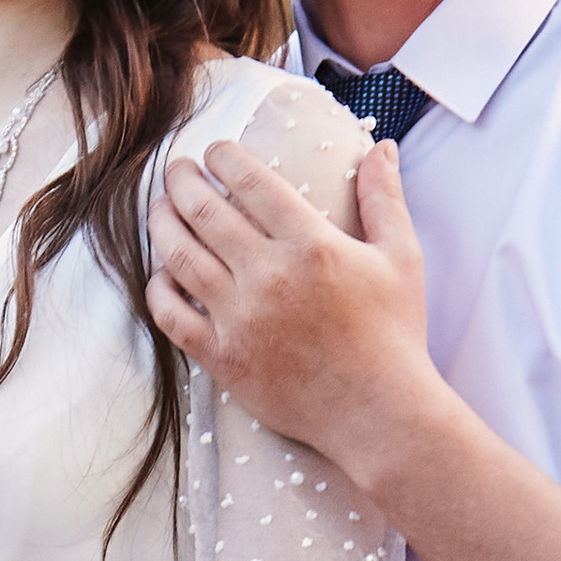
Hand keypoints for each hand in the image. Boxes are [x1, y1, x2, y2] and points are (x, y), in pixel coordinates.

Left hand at [147, 135, 436, 482]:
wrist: (379, 412)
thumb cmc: (395, 334)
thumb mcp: (401, 258)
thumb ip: (384, 198)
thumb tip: (381, 147)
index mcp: (311, 244)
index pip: (251, 182)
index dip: (224, 157)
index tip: (215, 151)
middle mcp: (269, 276)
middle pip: (205, 211)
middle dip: (182, 180)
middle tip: (177, 168)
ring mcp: (240, 319)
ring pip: (179, 257)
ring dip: (162, 224)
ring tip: (161, 208)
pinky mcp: (223, 357)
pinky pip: (171, 315)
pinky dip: (158, 288)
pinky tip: (162, 272)